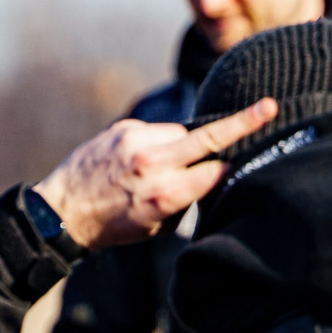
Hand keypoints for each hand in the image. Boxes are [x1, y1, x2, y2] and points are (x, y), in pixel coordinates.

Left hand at [32, 98, 276, 249]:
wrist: (63, 210)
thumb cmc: (115, 225)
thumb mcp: (157, 225)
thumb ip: (186, 199)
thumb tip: (211, 177)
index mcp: (165, 195)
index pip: (216, 172)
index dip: (227, 171)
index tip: (243, 163)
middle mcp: (153, 165)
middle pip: (209, 139)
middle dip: (242, 124)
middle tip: (268, 107)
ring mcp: (137, 142)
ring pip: (182, 133)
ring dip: (183, 145)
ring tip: (161, 166)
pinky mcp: (124, 128)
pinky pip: (157, 130)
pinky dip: (158, 142)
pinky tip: (141, 160)